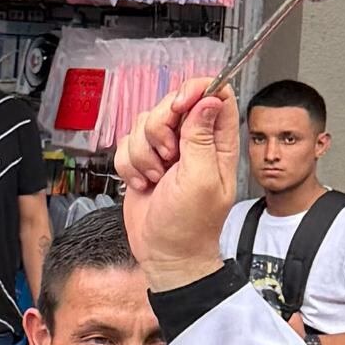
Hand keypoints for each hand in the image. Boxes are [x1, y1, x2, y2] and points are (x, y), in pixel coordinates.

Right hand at [116, 82, 240, 289]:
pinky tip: (144, 184)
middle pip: (171, 103)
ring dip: (143, 153)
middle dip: (160, 129)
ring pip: (143, 123)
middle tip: (168, 157)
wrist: (166, 254)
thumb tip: (210, 100)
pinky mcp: (143, 161)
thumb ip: (202, 137)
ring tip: (157, 177)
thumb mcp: (201, 180)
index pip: (215, 93)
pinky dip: (129, 166)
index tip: (178, 108)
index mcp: (218, 142)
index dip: (194, 91)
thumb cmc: (190, 225)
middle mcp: (193, 141)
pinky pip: (126, 144)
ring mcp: (167, 150)